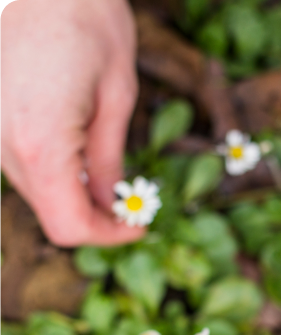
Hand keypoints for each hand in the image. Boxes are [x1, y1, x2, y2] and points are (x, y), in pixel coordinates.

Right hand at [0, 0, 142, 245]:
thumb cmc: (88, 21)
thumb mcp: (118, 95)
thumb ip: (110, 158)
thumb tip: (112, 202)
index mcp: (41, 145)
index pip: (69, 225)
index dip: (107, 237)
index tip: (136, 227)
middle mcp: (1, 144)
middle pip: (48, 208)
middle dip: (92, 213)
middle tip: (131, 202)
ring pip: (31, 185)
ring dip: (69, 188)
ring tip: (105, 168)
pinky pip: (15, 157)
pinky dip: (48, 163)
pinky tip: (73, 141)